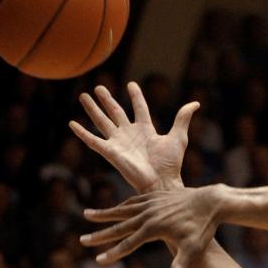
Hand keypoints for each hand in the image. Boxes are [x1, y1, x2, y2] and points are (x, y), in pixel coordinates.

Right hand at [70, 81, 197, 193]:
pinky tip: (72, 123)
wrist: (161, 182)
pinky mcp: (110, 153)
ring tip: (83, 96)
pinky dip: (82, 133)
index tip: (131, 85)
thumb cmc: (171, 164)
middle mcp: (130, 134)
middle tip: (99, 87)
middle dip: (107, 100)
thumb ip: (182, 118)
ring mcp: (119, 143)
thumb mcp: (178, 137)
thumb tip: (196, 103)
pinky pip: (92, 141)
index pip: (140, 109)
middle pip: (116, 112)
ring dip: (92, 109)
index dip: (136, 97)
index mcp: (146, 130)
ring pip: (102, 122)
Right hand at [80, 185, 221, 267]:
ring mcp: (152, 203)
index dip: (113, 253)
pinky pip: (135, 200)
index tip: (98, 261)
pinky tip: (118, 208)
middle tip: (82, 240)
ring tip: (87, 214)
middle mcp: (148, 215)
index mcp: (153, 228)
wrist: (212, 201)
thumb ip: (183, 263)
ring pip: (123, 209)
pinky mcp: (157, 196)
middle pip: (119, 226)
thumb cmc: (203, 227)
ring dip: (105, 213)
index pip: (128, 244)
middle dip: (100, 235)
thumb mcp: (194, 248)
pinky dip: (124, 205)